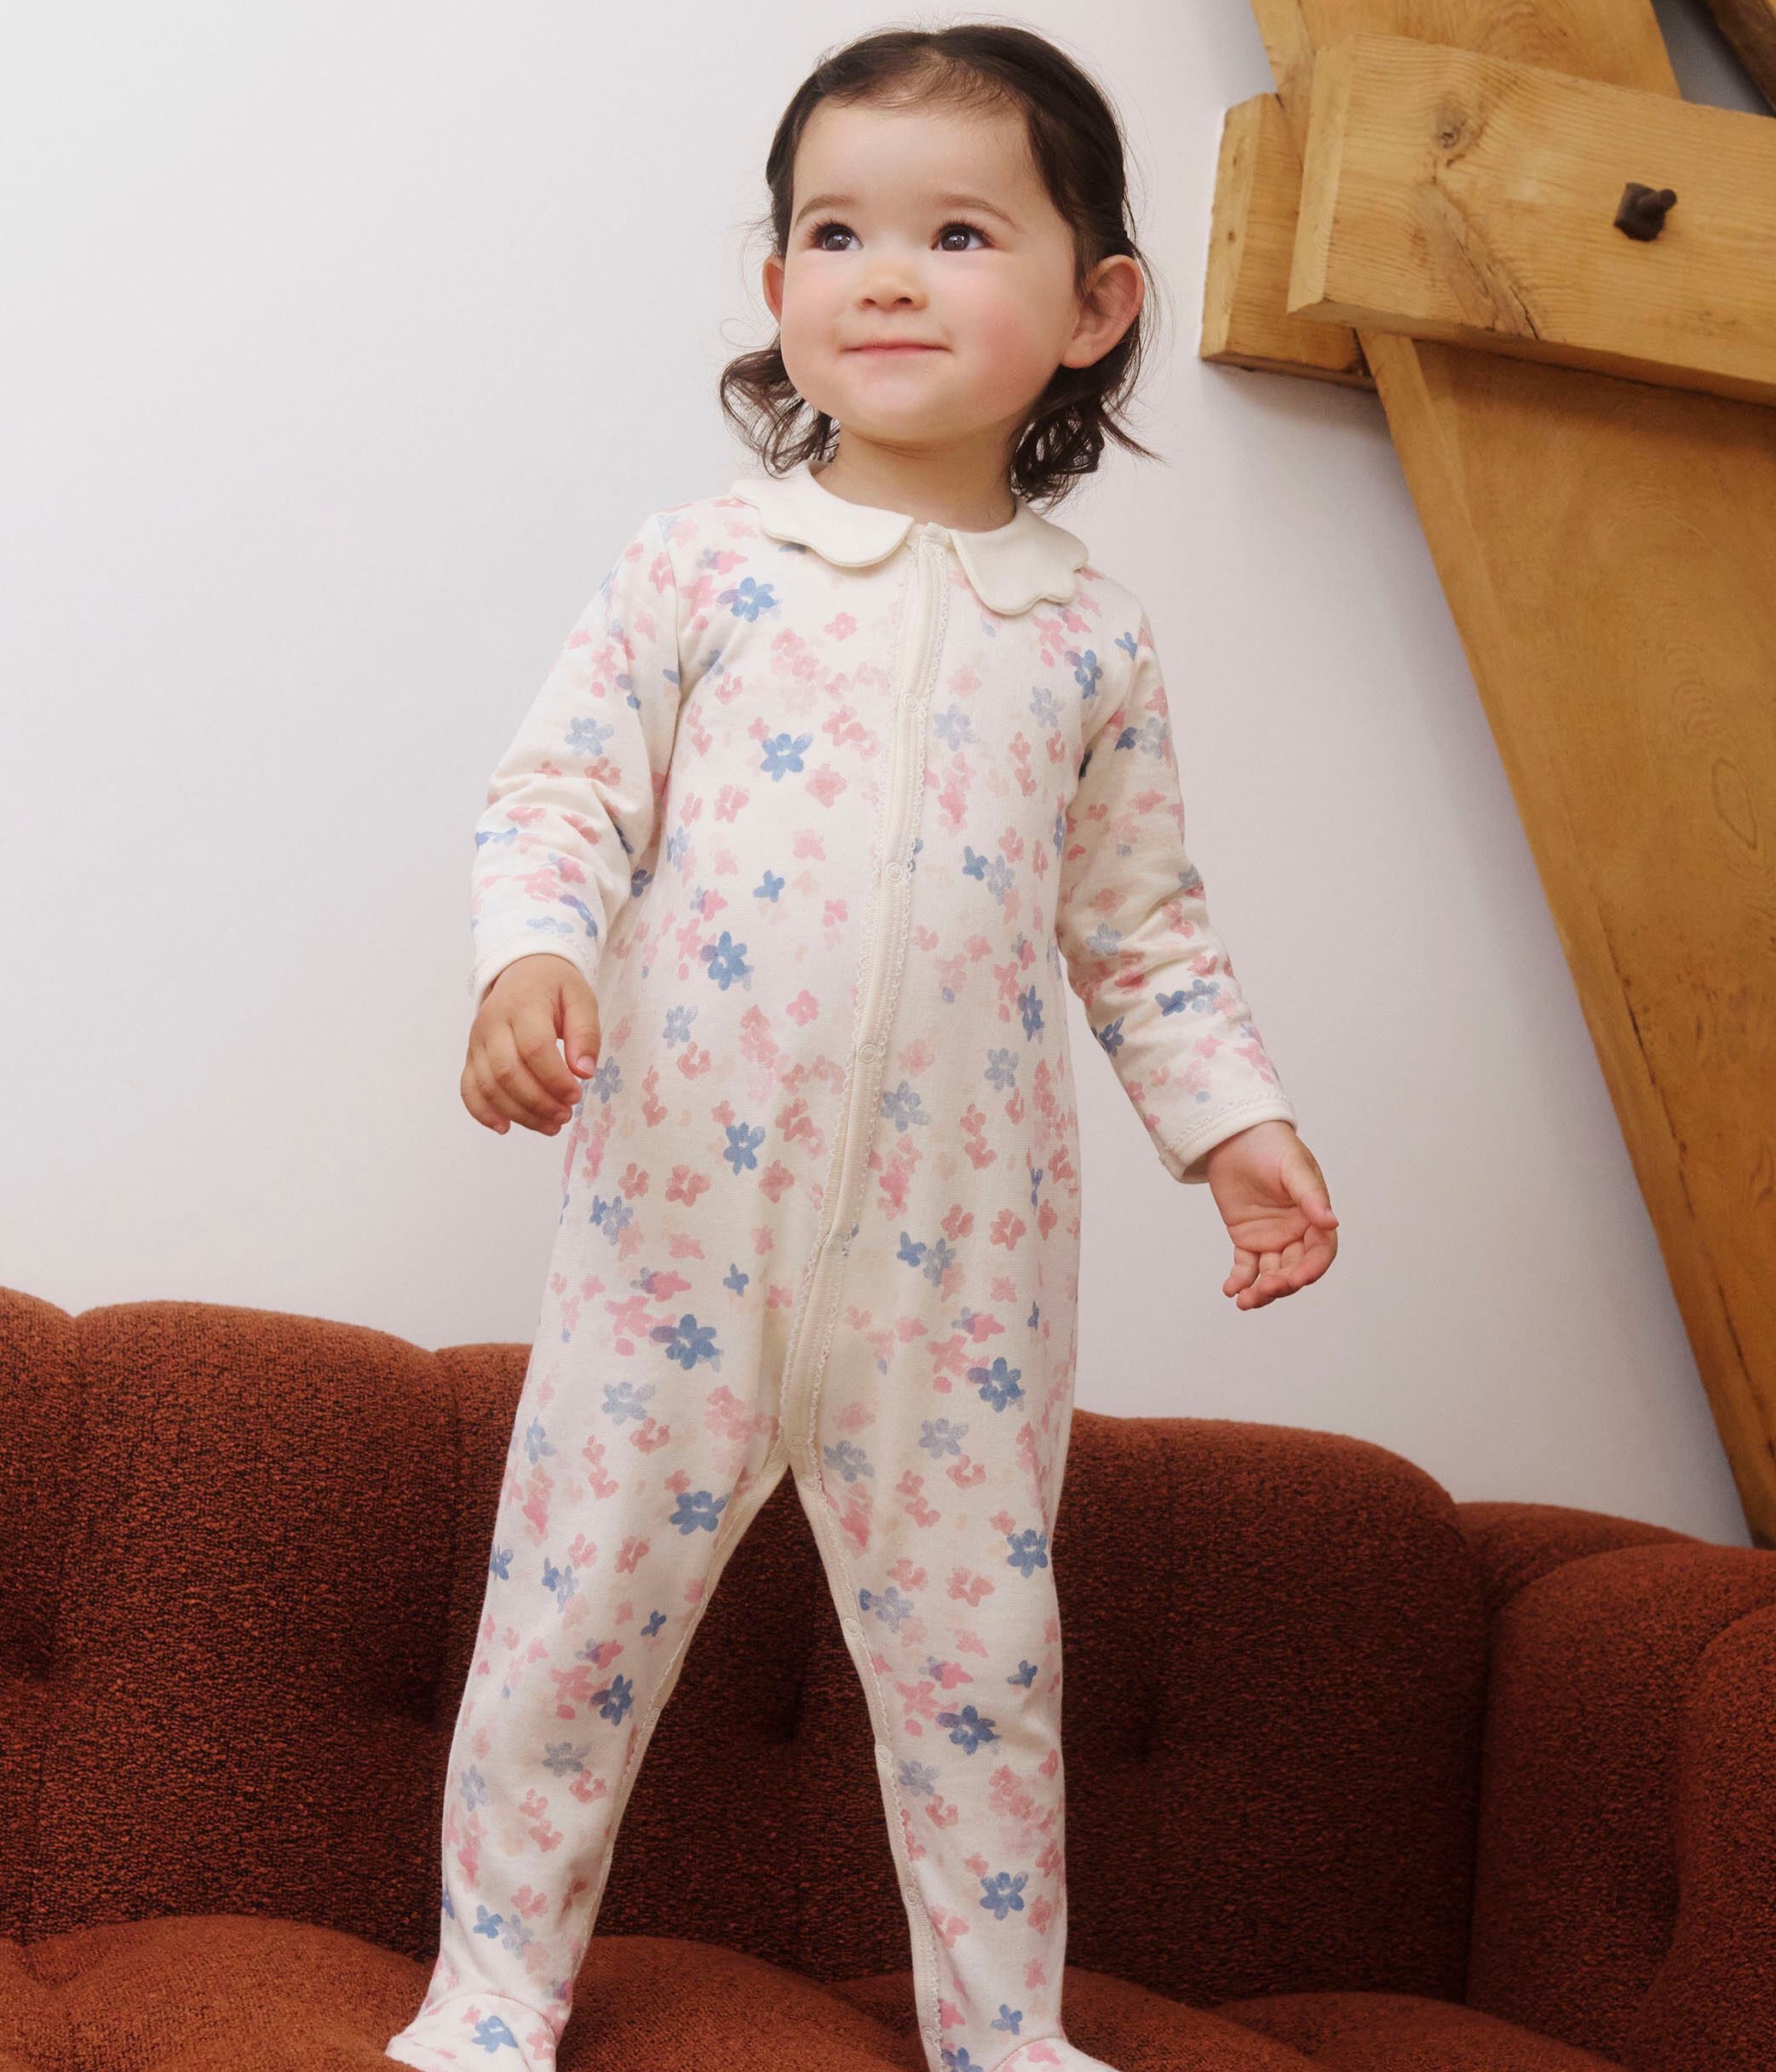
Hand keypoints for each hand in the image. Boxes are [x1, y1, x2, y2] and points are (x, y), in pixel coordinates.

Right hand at [461, 954, 601, 1135]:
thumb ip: (586, 1033)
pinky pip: (468, 1088)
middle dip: (538, 1102)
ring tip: (550, 1125)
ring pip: (489, 1086)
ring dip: (519, 1113)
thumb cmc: (555, 987)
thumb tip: (584, 1073)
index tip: (576, 1096)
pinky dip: (482, 1112)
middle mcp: (492, 1023)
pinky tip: (506, 1127)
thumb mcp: (581, 998)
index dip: (555, 1078)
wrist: (522, 971)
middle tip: (565, 1115)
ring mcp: (477, 1041)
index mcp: (523, 1004)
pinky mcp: (471, 1055)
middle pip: (507, 1072)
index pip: (534, 1047)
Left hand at [1201, 1119, 1337, 1309]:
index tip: (1298, 1278)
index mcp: (1314, 1216)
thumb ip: (1310, 1196)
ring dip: (1261, 1290)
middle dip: (1283, 1283)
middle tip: (1265, 1289)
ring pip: (1271, 1273)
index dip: (1312, 1267)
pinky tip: (1231, 1290)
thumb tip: (1330, 1222)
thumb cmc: (1271, 1145)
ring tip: (1245, 1300)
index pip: (1320, 1251)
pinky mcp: (1246, 1238)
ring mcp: (1271, 1237)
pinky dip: (1240, 1280)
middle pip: (1295, 1268)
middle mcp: (1296, 1232)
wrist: (1234, 1135)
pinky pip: (1246, 1266)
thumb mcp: (1293, 1167)